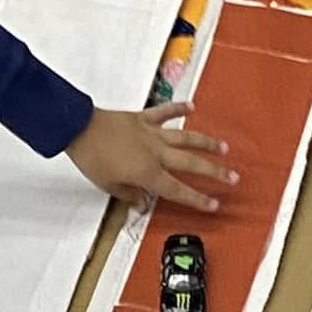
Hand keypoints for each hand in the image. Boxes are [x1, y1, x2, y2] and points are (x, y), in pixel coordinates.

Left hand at [68, 103, 236, 214]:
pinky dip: (179, 108)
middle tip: (232, 177)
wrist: (79, 129)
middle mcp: (155, 153)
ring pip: (186, 138)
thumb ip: (129, 194)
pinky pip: (165, 112)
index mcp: (147, 173)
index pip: (178, 190)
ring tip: (223, 148)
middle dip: (214, 172)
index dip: (198, 199)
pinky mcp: (143, 118)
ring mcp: (152, 134)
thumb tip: (141, 204)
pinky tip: (192, 107)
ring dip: (206, 143)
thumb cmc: (92, 157)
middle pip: (192, 164)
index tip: (213, 204)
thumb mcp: (108, 185)